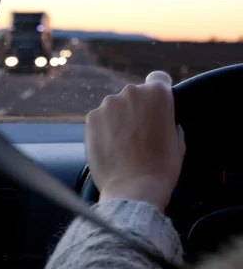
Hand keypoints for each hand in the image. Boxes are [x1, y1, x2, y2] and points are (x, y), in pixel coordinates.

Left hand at [85, 71, 185, 210]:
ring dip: (118, 119)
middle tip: (139, 134)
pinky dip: (103, 130)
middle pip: (134, 95)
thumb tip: (162, 121)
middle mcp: (131, 92)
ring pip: (115, 107)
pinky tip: (110, 148)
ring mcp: (108, 104)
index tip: (155, 107)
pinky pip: (99, 120)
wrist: (134, 189)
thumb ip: (170, 122)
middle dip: (136, 109)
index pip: (158, 79)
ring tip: (123, 145)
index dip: (158, 93)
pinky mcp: (91, 118)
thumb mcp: (178, 140)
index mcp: (157, 93)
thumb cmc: (161, 168)